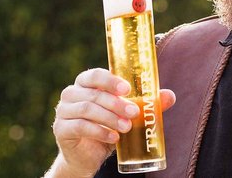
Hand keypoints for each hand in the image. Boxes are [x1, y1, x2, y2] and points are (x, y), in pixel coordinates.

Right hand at [50, 68, 175, 176]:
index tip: (127, 89)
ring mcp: (63, 111)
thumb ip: (145, 104)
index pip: (94, 75)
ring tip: (126, 127)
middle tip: (134, 112)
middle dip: (116, 103)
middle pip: (93, 94)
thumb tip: (170, 96)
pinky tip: (113, 138)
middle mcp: (71, 94)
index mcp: (85, 84)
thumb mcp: (126, 115)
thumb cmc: (107, 127)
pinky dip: (100, 131)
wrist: (88, 155)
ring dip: (110, 118)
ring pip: (87, 109)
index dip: (110, 80)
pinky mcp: (61, 129)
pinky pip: (80, 126)